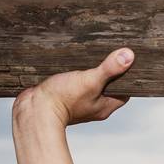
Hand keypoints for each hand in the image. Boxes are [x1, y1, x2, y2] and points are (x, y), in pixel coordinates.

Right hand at [13, 47, 135, 126]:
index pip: (124, 90)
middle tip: (111, 52)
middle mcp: (94, 105)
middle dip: (109, 71)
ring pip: (90, 83)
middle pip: (108, 86)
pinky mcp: (64, 96)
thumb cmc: (62, 99)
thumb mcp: (90, 80)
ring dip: (90, 70)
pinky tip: (71, 62)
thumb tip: (129, 56)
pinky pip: (74, 82)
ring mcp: (79, 102)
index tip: (130, 60)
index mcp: (106, 106)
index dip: (128, 76)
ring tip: (91, 53)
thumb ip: (109, 69)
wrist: (33, 111)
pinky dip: (75, 73)